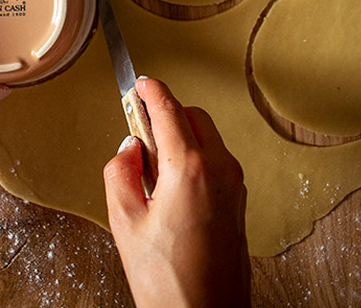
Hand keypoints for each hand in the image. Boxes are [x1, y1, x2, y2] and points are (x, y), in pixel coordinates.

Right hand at [104, 77, 249, 307]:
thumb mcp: (126, 223)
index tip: (141, 82)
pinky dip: (195, 157)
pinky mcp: (240, 198)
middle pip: (194, 116)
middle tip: (138, 132)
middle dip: (168, 114)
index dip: (151, 91)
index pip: (169, 110)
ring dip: (182, 137)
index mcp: (189, 167)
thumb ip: (121, 174)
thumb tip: (128, 148)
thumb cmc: (168, 278)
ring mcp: (235, 182)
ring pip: (208, 137)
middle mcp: (219, 168)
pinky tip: (172, 187)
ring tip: (151, 170)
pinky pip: (216, 160)